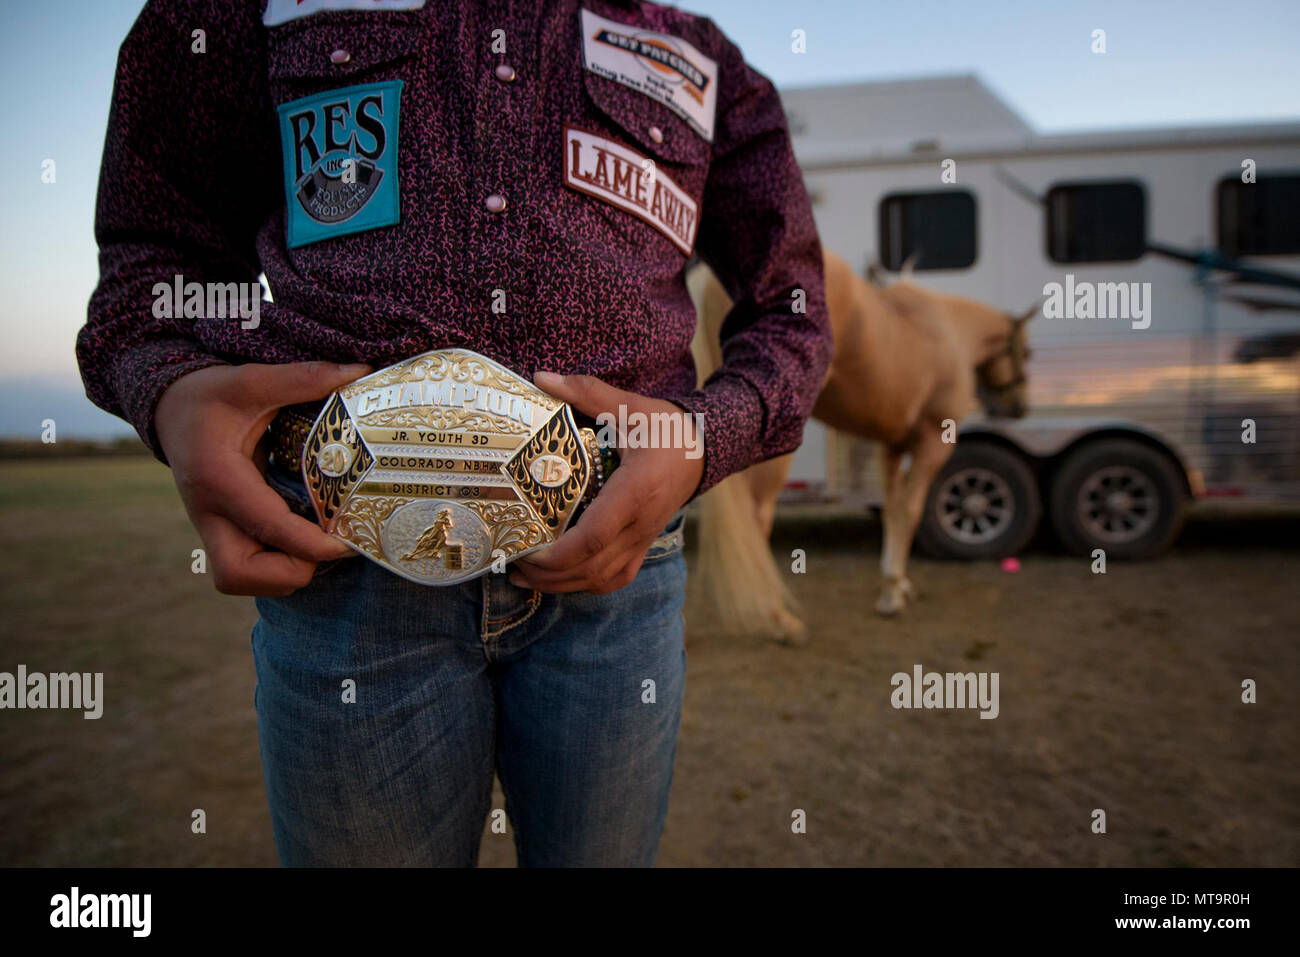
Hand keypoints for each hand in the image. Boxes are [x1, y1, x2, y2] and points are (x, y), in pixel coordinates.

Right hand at [155, 360, 370, 595]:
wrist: (168, 409)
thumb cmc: (208, 395)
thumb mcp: (251, 379)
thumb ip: (304, 378)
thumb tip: (359, 370)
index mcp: (219, 478)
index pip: (267, 526)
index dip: (312, 544)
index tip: (349, 541)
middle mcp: (209, 512)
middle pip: (237, 575)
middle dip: (288, 571)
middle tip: (326, 544)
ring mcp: (211, 527)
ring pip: (239, 578)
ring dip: (283, 571)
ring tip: (317, 539)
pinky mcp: (220, 532)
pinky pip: (247, 567)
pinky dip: (277, 563)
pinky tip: (303, 536)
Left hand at [508, 372, 703, 593]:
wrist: (704, 449)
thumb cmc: (666, 428)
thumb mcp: (630, 405)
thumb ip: (587, 392)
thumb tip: (541, 378)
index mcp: (637, 490)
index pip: (596, 535)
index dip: (559, 552)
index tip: (526, 550)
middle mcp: (641, 523)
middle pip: (592, 567)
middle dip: (549, 575)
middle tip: (511, 564)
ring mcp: (643, 539)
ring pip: (602, 579)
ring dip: (562, 585)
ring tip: (524, 576)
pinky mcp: (643, 545)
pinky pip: (614, 578)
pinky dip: (584, 584)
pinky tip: (558, 578)